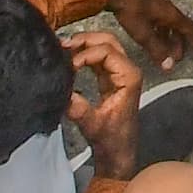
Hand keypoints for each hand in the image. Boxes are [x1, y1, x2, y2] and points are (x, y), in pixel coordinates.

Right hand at [65, 26, 147, 175]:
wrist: (117, 153)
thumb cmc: (111, 141)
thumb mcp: (93, 126)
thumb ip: (80, 110)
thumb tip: (65, 93)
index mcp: (129, 78)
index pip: (107, 51)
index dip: (86, 54)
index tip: (70, 64)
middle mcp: (128, 71)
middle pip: (108, 41)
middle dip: (85, 40)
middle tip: (64, 45)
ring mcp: (120, 73)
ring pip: (104, 46)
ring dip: (84, 44)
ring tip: (63, 49)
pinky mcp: (110, 78)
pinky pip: (98, 58)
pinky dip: (83, 54)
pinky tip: (69, 59)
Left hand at [102, 0, 192, 68]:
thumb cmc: (131, 10)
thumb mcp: (144, 33)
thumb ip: (157, 50)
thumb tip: (169, 66)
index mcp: (171, 14)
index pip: (191, 29)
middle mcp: (168, 8)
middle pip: (180, 27)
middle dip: (181, 43)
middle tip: (179, 57)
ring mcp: (158, 5)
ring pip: (169, 24)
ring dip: (170, 38)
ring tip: (166, 51)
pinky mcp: (147, 5)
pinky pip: (160, 21)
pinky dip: (161, 32)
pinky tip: (154, 38)